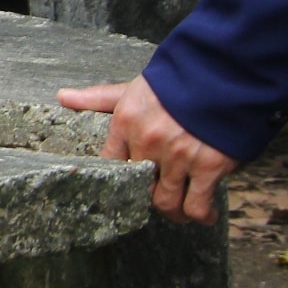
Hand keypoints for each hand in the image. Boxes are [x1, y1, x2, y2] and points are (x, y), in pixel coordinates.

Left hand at [57, 75, 238, 224]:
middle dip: (148, 198)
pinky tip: (205, 214)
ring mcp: (178, 156)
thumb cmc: (177, 82)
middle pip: (138, 189)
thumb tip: (62, 97)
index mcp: (126, 122)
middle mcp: (148, 142)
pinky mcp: (209, 165)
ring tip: (179, 211)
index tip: (126, 187)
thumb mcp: (134, 87)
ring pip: (166, 202)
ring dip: (173, 213)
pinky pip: (197, 204)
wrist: (224, 72)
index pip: (109, 164)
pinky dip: (201, 215)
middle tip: (159, 197)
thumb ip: (99, 98)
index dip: (117, 181)